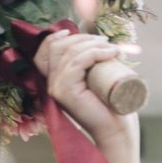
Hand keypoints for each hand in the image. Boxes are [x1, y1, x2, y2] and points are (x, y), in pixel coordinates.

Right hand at [34, 31, 136, 146]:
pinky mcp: (65, 91)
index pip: (46, 50)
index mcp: (55, 79)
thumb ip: (92, 65)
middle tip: (107, 42)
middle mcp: (51, 82)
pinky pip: (77, 62)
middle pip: (58, 46)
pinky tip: (111, 53)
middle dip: (83, 37)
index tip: (79, 32)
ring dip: (94, 44)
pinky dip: (95, 52)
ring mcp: (56, 87)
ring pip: (69, 52)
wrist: (116, 130)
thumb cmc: (111, 106)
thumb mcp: (97, 78)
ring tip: (114, 49)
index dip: (58, 35)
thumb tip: (100, 40)